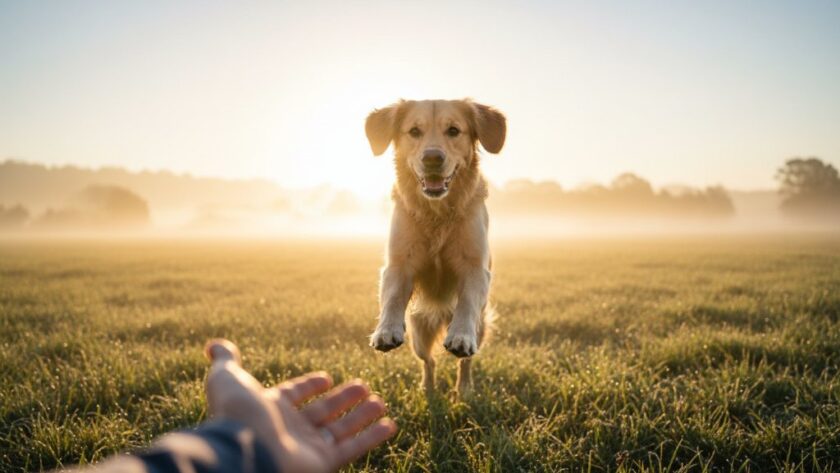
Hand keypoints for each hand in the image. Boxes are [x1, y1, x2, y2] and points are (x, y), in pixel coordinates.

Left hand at [204, 339, 396, 472]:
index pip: (294, 395)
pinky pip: (353, 448)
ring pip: (341, 429)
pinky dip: (372, 436)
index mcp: (269, 408)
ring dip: (362, 415)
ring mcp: (307, 447)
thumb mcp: (228, 380)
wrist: (246, 451)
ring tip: (381, 401)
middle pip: (322, 412)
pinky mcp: (324, 463)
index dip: (309, 386)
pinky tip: (390, 424)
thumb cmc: (237, 415)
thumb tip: (214, 345)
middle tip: (364, 386)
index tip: (327, 378)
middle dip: (343, 400)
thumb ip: (226, 361)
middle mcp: (289, 429)